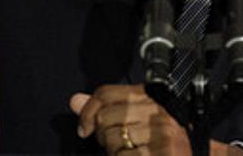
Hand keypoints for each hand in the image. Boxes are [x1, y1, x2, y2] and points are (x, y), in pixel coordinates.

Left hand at [69, 85, 241, 154]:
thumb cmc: (167, 139)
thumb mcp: (139, 118)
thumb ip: (107, 108)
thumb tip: (75, 101)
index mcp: (150, 97)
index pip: (106, 93)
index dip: (87, 111)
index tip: (84, 126)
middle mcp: (155, 111)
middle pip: (105, 118)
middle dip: (101, 136)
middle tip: (115, 143)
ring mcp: (158, 134)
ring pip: (110, 139)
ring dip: (114, 151)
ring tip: (131, 152)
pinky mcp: (158, 154)